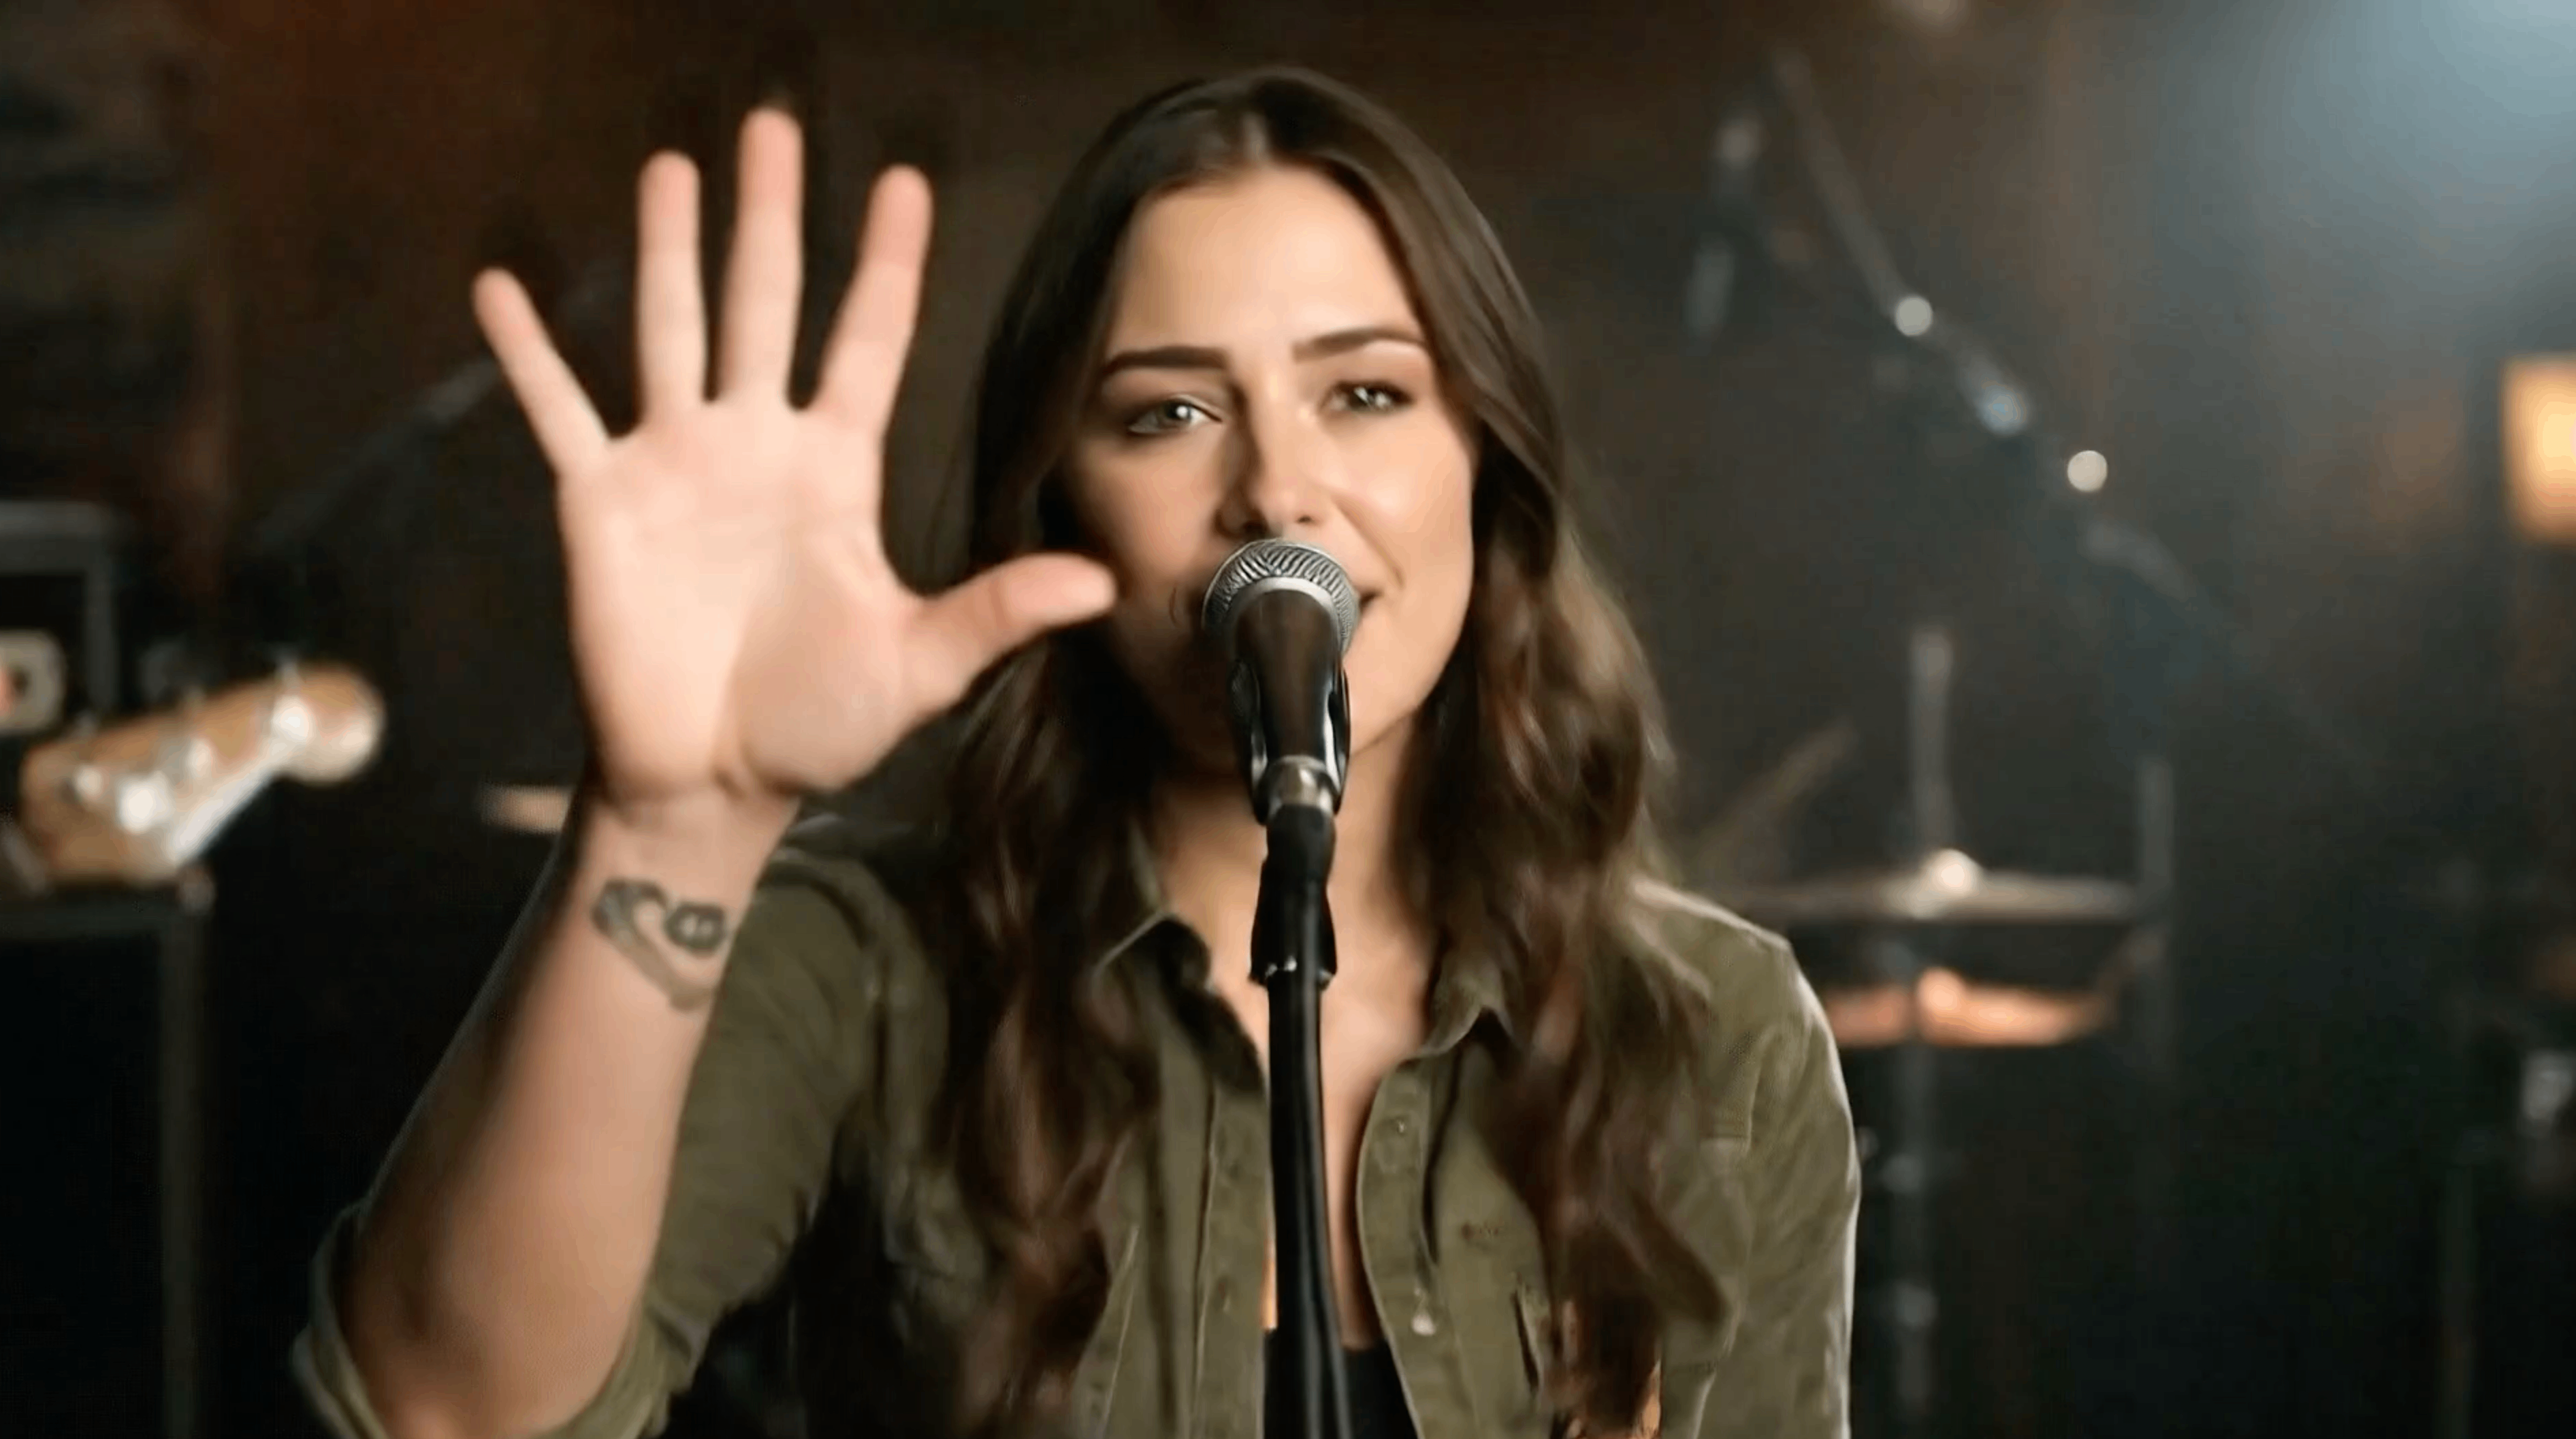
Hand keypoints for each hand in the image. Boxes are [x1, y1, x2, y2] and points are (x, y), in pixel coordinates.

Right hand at [474, 111, 1114, 819]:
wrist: (713, 784)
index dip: (887, 265)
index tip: (904, 183)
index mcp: (834, 469)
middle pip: (767, 304)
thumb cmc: (817, 725)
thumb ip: (995, 612)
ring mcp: (673, 465)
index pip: (867, 342)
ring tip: (669, 166)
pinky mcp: (601, 502)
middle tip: (771, 125)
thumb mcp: (919, 666)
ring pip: (671, 329)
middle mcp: (754, 445)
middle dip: (770, 217)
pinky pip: (558, 411)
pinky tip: (498, 289)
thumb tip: (1097, 584)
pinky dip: (528, 354)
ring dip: (666, 249)